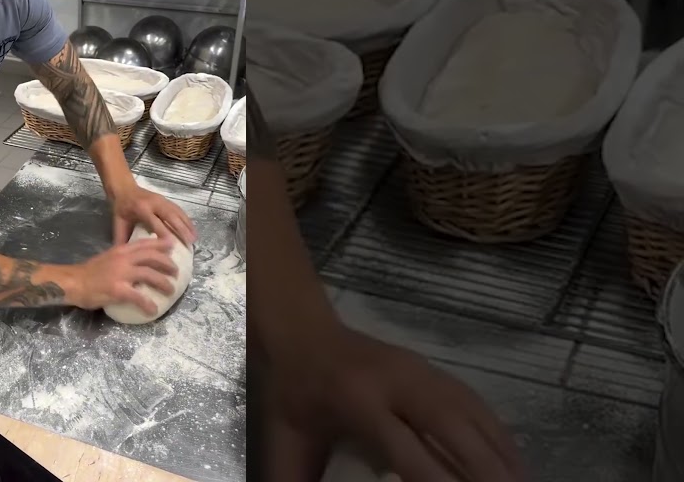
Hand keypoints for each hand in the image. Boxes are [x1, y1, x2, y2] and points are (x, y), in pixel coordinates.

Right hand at [69, 237, 178, 315]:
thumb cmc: (89, 272)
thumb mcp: (107, 258)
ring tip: (170, 290)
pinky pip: (138, 297)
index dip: (160, 244)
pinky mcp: (118, 290)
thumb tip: (136, 262)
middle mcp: (123, 259)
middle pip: (152, 257)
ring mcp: (121, 274)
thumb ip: (122, 258)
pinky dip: (148, 304)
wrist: (73, 282)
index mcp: (120, 250)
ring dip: (163, 283)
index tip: (172, 246)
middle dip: (167, 264)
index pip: (144, 244)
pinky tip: (153, 310)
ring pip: (150, 275)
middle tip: (176, 271)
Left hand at [109, 184, 196, 245]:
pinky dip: (186, 219)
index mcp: (140, 208)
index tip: (172, 245)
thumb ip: (122, 239)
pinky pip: (179, 209)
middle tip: (189, 243)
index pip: (154, 221)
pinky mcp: (166, 199)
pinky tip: (192, 229)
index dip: (163, 232)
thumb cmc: (121, 209)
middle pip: (170, 216)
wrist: (124, 188)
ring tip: (194, 238)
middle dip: (181, 229)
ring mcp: (161, 200)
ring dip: (187, 225)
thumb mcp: (119, 223)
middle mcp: (153, 203)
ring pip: (177, 212)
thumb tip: (125, 257)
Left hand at [264, 324, 527, 481]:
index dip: (437, 477)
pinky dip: (498, 432)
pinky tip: (513, 461)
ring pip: (471, 411)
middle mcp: (396, 383)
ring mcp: (419, 371)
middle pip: (452, 426)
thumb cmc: (292, 394)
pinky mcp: (431, 368)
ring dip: (502, 452)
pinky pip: (474, 401)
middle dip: (485, 467)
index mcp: (357, 401)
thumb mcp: (286, 440)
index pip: (407, 447)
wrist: (300, 333)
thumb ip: (296, 478)